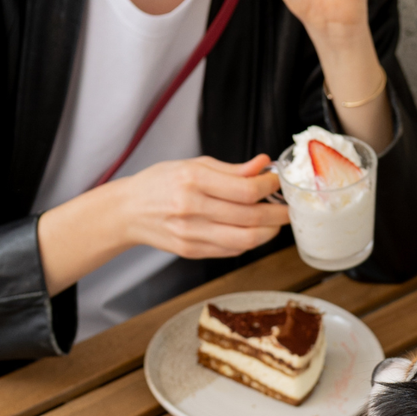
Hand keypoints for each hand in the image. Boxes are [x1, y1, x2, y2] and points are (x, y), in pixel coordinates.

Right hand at [120, 154, 287, 259]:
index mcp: (192, 180)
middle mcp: (191, 208)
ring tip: (275, 222)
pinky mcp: (192, 251)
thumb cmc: (159, 183)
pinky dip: (248, 242)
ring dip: (268, 232)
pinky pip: (231, 250)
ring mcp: (191, 233)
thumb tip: (263, 165)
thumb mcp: (193, 164)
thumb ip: (231, 169)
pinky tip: (252, 231)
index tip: (277, 183)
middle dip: (277, 213)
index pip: (245, 189)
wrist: (128, 211)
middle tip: (288, 208)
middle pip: (250, 217)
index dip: (270, 187)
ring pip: (245, 240)